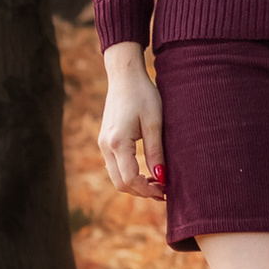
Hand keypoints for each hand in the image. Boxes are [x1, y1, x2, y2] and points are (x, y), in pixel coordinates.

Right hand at [98, 42, 163, 194]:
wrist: (125, 76)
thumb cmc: (143, 95)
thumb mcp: (155, 123)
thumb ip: (156, 152)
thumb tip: (161, 178)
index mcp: (118, 142)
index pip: (130, 179)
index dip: (147, 190)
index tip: (165, 191)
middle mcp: (106, 146)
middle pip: (120, 183)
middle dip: (141, 192)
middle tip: (163, 191)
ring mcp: (103, 144)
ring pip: (116, 177)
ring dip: (135, 184)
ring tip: (157, 183)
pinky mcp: (105, 140)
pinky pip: (114, 166)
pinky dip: (128, 174)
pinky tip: (146, 172)